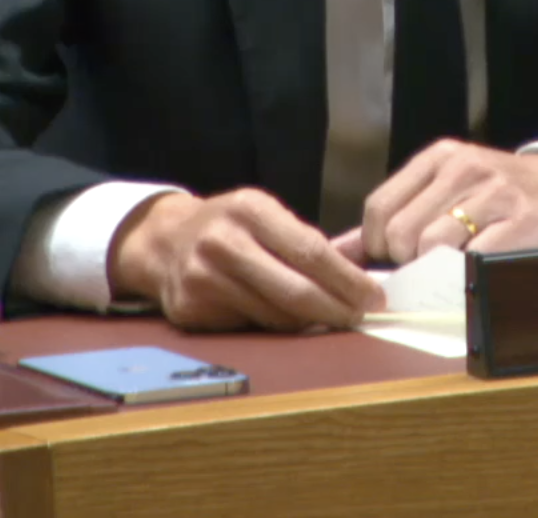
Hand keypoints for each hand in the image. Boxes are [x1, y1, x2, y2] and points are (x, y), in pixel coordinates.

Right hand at [108, 190, 385, 333]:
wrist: (164, 241)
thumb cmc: (229, 227)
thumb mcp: (264, 214)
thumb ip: (308, 238)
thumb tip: (365, 262)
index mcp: (250, 209)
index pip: (311, 251)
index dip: (347, 279)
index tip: (373, 295)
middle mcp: (224, 241)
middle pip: (296, 290)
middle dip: (337, 309)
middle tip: (361, 317)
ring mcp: (204, 277)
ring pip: (276, 316)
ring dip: (310, 322)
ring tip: (328, 318)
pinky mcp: (192, 309)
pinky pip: (251, 327)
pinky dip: (276, 328)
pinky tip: (287, 320)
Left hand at [342, 140, 537, 266]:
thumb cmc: (494, 196)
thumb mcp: (443, 190)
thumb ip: (392, 217)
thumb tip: (337, 251)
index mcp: (439, 158)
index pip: (380, 207)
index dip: (378, 244)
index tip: (395, 255)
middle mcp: (463, 169)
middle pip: (401, 232)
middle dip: (406, 260)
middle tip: (425, 264)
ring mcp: (493, 194)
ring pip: (431, 245)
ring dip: (434, 269)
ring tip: (450, 265)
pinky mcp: (519, 222)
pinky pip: (472, 259)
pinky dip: (464, 274)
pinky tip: (473, 270)